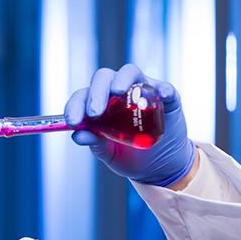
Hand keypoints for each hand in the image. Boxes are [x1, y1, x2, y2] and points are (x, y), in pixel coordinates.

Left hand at [65, 63, 195, 186]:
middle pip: (104, 77)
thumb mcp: (109, 153)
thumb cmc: (129, 156)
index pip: (83, 95)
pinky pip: (165, 88)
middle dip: (97, 92)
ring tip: (118, 92)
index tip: (73, 121)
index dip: (75, 105)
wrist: (159, 167)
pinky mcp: (167, 99)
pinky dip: (163, 89)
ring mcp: (143, 92)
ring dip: (123, 80)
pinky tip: (162, 96)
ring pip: (130, 72)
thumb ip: (96, 143)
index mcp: (99, 104)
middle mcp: (118, 93)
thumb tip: (78, 135)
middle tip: (95, 112)